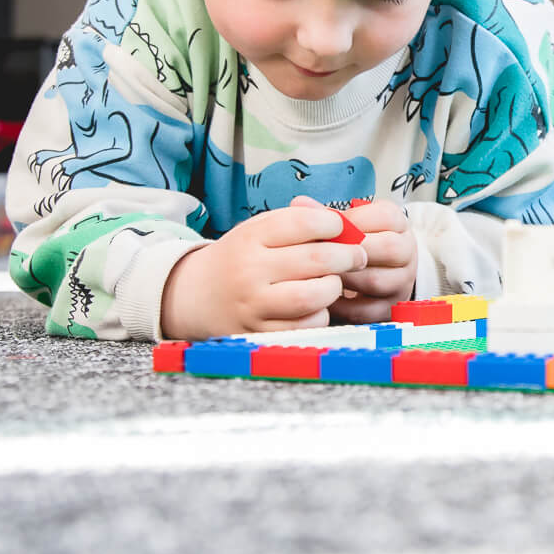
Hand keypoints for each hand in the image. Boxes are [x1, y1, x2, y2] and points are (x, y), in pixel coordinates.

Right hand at [158, 204, 367, 341]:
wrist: (195, 296)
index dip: (332, 223)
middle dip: (348, 255)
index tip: (341, 227)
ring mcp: (254, 304)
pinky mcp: (259, 331)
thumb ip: (295, 222)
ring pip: (312, 295)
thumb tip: (342, 223)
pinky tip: (318, 305)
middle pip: (316, 259)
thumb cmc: (239, 258)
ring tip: (335, 281)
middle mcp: (249, 270)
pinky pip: (305, 326)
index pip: (303, 222)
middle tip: (358, 255)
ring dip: (334, 286)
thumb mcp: (256, 231)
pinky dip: (320, 315)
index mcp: (250, 238)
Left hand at [292, 195, 417, 323]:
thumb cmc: (363, 240)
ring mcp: (400, 282)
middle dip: (349, 249)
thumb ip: (327, 213)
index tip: (329, 227)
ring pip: (375, 281)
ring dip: (342, 277)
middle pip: (388, 248)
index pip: (385, 217)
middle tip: (322, 252)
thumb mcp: (353, 220)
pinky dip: (340, 305)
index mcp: (399, 225)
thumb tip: (299, 203)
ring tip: (319, 273)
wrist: (386, 269)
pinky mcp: (388, 308)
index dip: (353, 222)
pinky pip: (366, 310)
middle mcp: (406, 253)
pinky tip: (322, 295)